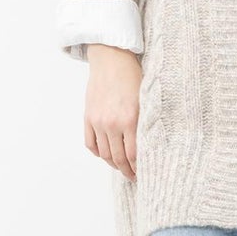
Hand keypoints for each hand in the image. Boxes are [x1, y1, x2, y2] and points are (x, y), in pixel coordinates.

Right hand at [84, 46, 141, 179]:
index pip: (133, 155)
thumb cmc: (132, 76)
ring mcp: (98, 121)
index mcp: (130, 119)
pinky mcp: (88, 117)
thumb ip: (145, 123)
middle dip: (126, 171)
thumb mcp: (145, 100)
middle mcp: (113, 123)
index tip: (142, 174)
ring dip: (113, 164)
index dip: (138, 168)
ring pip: (104, 153)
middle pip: (118, 158)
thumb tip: (148, 146)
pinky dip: (97, 152)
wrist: (112, 58)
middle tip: (133, 177)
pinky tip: (105, 154)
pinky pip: (90, 143)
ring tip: (121, 168)